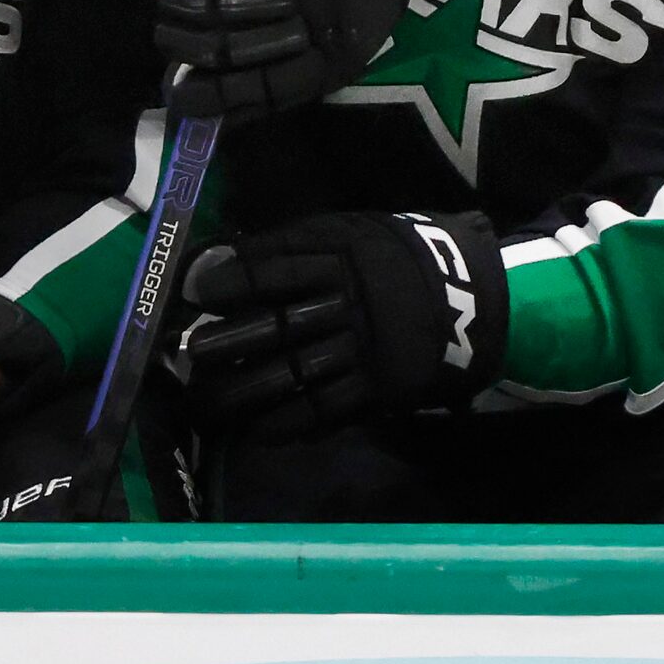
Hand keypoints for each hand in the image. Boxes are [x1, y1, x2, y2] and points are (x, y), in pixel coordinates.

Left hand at [170, 211, 505, 438]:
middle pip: (276, 324)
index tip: (193, 291)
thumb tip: (226, 261)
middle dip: (227, 342)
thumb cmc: (400, 259)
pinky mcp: (378, 390)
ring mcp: (363, 350)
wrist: (476, 300)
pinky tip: (254, 432)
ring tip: (204, 404)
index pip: (275, 267)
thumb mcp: (356, 232)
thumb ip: (297, 244)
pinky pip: (324, 410)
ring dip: (243, 393)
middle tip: (188, 355)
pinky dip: (286, 423)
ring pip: (292, 373)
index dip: (231, 280)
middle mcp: (348, 303)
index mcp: (342, 255)